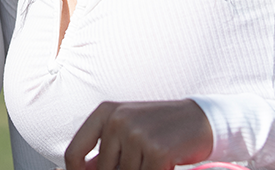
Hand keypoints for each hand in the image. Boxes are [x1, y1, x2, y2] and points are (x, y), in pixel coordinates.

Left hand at [65, 100, 212, 169]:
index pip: (74, 153)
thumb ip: (104, 149)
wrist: (200, 120)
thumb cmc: (160, 127)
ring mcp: (136, 134)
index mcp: (105, 112)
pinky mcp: (156, 150)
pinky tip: (164, 163)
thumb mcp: (127, 128)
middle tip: (141, 161)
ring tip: (153, 159)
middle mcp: (117, 120)